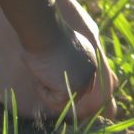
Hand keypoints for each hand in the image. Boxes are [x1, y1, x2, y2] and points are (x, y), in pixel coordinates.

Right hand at [0, 5, 110, 121]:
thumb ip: (61, 63)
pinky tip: (41, 74)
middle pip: (75, 95)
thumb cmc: (44, 35)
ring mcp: (85, 80)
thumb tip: (47, 76)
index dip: (64, 84)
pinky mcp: (74, 89)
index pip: (82, 83)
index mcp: (89, 58)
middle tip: (42, 73)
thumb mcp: (57, 47)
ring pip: (62, 100)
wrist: (44, 31)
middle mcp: (91, 69)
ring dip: (47, 89)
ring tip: (41, 70)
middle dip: (56, 90)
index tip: (49, 78)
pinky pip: (54, 102)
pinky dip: (43, 91)